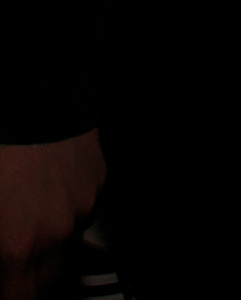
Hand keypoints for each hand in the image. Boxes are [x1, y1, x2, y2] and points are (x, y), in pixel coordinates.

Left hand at [0, 130, 103, 298]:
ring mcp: (82, 205)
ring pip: (68, 242)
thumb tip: (3, 253)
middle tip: (15, 261)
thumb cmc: (2, 147)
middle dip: (30, 278)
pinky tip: (49, 184)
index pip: (19, 299)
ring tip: (30, 210)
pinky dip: (68, 205)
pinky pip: (84, 206)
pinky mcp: (97, 180)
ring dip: (51, 239)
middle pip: (48, 282)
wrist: (35, 95)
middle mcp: (56, 232)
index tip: (8, 287)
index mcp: (18, 244)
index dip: (12, 295)